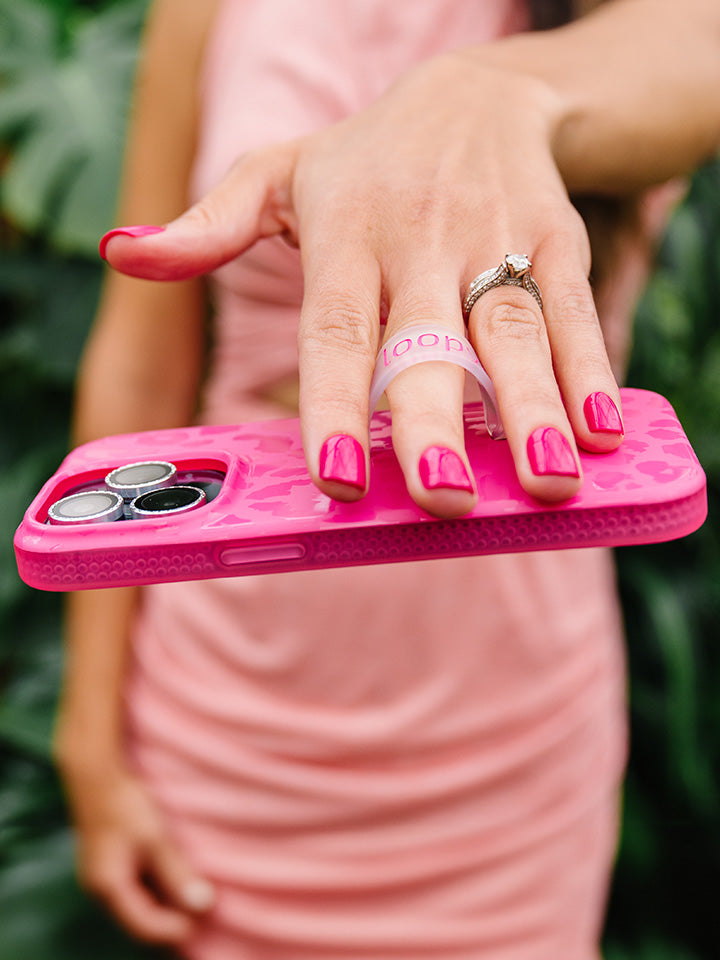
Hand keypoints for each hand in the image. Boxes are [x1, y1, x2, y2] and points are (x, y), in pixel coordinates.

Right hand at [59, 761, 213, 944]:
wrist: (96, 775)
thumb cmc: (125, 805)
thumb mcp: (156, 840)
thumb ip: (177, 874)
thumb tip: (202, 905)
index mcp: (109, 888)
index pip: (143, 926)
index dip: (173, 929)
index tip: (202, 923)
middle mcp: (99, 890)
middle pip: (137, 921)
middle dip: (169, 922)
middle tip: (201, 915)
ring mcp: (99, 879)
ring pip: (135, 906)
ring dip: (162, 906)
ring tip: (192, 899)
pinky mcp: (105, 866)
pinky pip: (131, 890)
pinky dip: (153, 891)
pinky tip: (173, 881)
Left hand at [100, 51, 623, 517]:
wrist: (477, 93)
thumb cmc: (367, 160)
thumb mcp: (280, 175)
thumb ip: (209, 225)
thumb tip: (126, 257)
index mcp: (346, 235)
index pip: (334, 330)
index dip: (336, 406)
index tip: (336, 481)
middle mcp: (421, 240)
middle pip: (426, 344)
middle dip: (435, 423)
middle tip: (440, 497)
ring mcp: (495, 238)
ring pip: (511, 333)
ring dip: (531, 411)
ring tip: (548, 480)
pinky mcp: (556, 238)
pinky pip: (572, 311)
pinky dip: (590, 373)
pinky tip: (604, 432)